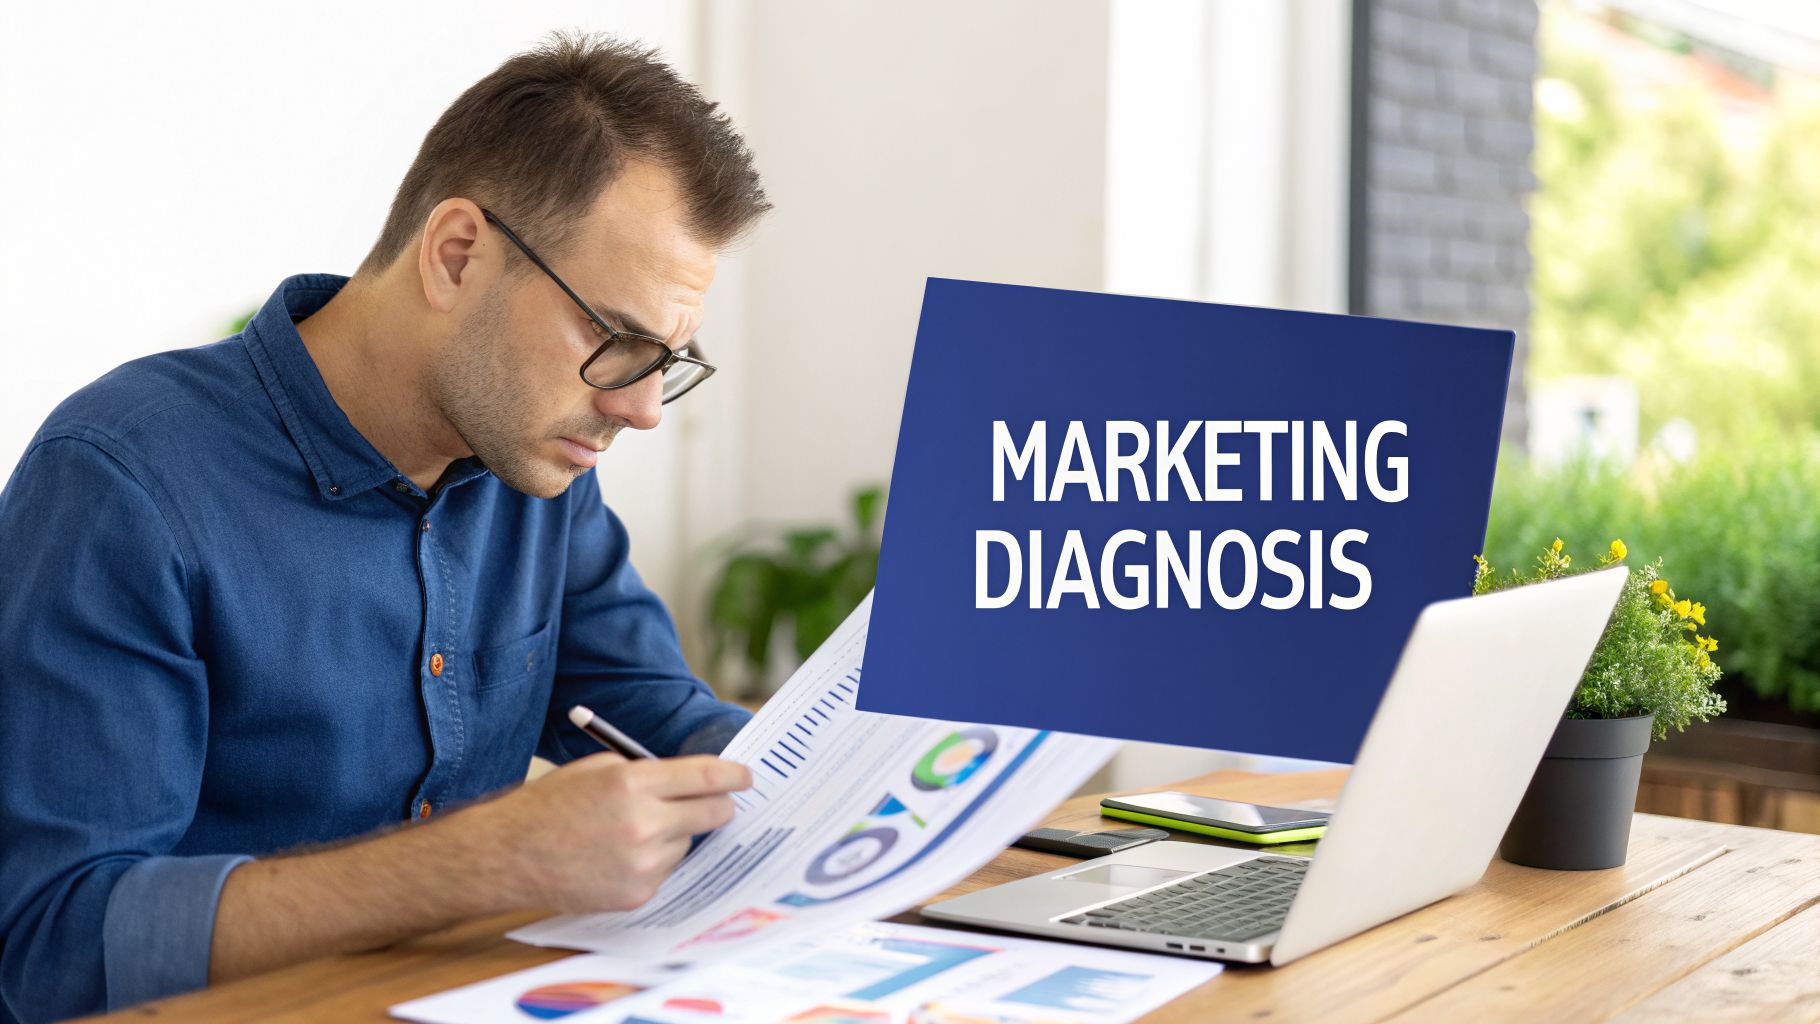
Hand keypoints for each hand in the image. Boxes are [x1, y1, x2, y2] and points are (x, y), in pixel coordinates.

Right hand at [472, 753, 750, 912]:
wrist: (509, 855)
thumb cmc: (551, 805)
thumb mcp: (597, 768)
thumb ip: (646, 771)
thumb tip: (695, 778)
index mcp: (632, 783)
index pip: (705, 776)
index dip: (732, 775)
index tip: (745, 776)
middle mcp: (642, 823)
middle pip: (711, 813)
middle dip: (718, 805)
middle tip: (717, 803)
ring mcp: (640, 863)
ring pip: (687, 842)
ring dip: (676, 834)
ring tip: (636, 831)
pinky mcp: (636, 893)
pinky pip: (666, 870)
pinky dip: (654, 861)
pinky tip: (621, 855)